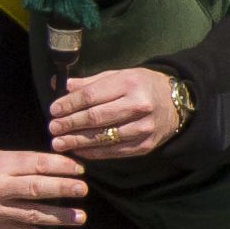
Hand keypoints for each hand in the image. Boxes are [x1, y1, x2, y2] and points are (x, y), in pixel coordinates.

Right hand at [0, 148, 85, 228]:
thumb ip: (19, 162)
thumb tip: (52, 167)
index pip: (36, 164)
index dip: (60, 167)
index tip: (79, 169)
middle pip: (37, 189)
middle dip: (63, 189)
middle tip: (83, 190)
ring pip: (33, 214)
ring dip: (59, 217)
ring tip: (79, 217)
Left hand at [48, 66, 193, 162]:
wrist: (177, 104)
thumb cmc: (142, 86)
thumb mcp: (119, 75)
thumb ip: (90, 82)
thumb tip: (61, 85)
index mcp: (129, 83)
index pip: (92, 96)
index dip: (69, 104)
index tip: (53, 110)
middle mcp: (138, 106)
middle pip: (96, 118)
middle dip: (70, 124)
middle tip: (52, 128)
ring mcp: (143, 128)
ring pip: (103, 137)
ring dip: (77, 141)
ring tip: (59, 143)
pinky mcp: (144, 145)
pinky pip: (113, 151)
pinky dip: (93, 152)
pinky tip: (78, 151)